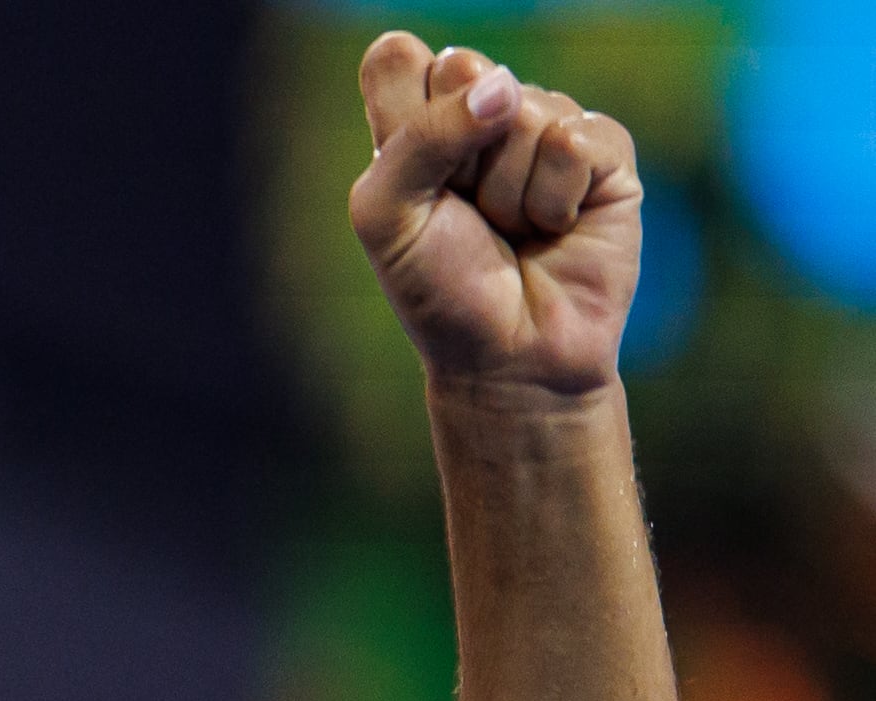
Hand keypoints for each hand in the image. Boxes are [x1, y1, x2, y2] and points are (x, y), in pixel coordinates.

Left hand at [349, 33, 641, 398]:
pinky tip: (556, 230)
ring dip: (508, 191)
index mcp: (414, 119)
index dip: (403, 111)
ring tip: (512, 231)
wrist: (509, 355)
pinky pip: (576, 142)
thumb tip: (502, 88)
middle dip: (458, 153)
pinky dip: (556, 200)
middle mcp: (479, 112)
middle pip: (464, 66)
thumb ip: (418, 139)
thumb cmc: (438, 289)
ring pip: (523, 111)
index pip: (397, 56)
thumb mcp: (388, 216)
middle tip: (465, 210)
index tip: (411, 177)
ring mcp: (544, 124)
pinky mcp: (603, 150)